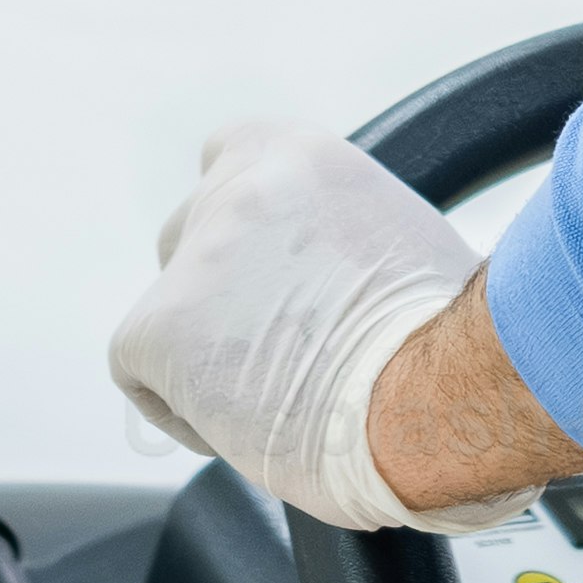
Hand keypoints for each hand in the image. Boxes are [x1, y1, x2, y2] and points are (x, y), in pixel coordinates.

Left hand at [114, 122, 559, 535]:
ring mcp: (196, 258)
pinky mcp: (159, 328)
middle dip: (220, 291)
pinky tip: (241, 427)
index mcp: (301, 157)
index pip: (231, 154)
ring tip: (273, 395)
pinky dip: (178, 406)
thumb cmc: (445, 343)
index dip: (241, 220)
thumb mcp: (401, 243)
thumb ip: (336, 236)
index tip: (265, 268)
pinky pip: (136, 369)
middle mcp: (239, 190)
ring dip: (205, 348)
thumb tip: (315, 274)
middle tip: (276, 346)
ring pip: (168, 306)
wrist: (437, 397)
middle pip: (191, 233)